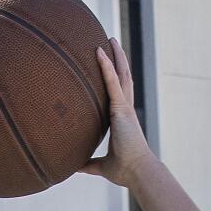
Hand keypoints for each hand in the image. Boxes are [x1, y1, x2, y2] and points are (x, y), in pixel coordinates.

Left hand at [81, 40, 156, 187]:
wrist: (136, 171)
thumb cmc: (123, 170)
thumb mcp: (101, 165)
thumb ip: (88, 163)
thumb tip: (74, 167)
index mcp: (121, 119)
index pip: (118, 92)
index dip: (115, 76)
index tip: (109, 64)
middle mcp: (125, 109)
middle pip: (123, 77)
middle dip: (118, 59)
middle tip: (111, 42)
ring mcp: (124, 107)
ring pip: (121, 74)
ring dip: (115, 56)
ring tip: (110, 39)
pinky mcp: (121, 109)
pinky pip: (112, 82)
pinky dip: (106, 66)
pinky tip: (100, 52)